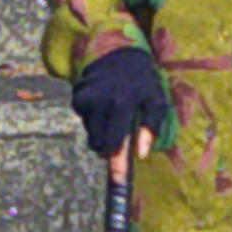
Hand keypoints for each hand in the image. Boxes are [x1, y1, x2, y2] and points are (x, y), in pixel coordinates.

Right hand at [71, 46, 166, 160]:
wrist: (117, 50)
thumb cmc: (142, 78)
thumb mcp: (155, 99)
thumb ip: (150, 127)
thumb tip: (142, 154)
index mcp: (121, 105)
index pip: (116, 143)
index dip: (117, 164)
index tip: (117, 181)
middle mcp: (99, 103)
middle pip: (99, 143)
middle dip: (109, 149)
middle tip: (119, 142)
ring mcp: (85, 99)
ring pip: (91, 133)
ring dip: (102, 133)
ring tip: (114, 115)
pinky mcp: (76, 97)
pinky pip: (84, 120)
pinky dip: (94, 120)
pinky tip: (104, 106)